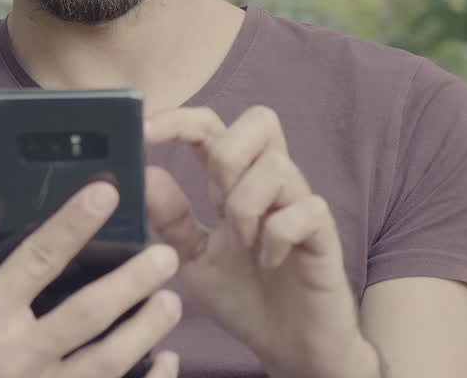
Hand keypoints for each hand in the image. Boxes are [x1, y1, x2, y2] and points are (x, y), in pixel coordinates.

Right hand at [0, 186, 181, 377]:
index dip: (72, 225)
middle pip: (86, 314)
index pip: (35, 261)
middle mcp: (14, 357)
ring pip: (108, 361)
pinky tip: (168, 358)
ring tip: (172, 300)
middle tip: (165, 255)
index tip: (106, 193)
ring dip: (146, 330)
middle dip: (130, 281)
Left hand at [145, 106, 379, 377]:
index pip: (210, 127)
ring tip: (243, 244)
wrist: (288, 347)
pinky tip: (269, 262)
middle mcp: (269, 184)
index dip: (178, 120)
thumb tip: (143, 174)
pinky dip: (277, 236)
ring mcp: (299, 204)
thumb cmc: (243, 297)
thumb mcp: (192, 258)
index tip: (142, 132)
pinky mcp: (324, 234)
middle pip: (259, 120)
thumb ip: (170, 218)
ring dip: (246, 206)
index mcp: (233, 183)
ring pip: (276, 166)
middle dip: (227, 154)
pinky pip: (304, 210)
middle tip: (215, 199)